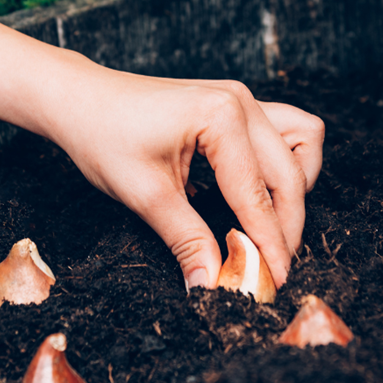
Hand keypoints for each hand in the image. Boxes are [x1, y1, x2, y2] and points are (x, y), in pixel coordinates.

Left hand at [42, 69, 324, 288]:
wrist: (80, 101)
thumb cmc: (104, 137)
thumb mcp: (146, 197)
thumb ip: (187, 241)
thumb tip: (211, 284)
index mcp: (221, 118)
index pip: (257, 194)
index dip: (269, 244)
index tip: (277, 279)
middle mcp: (241, 101)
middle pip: (290, 174)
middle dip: (286, 224)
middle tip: (271, 265)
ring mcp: (242, 98)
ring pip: (302, 143)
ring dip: (295, 187)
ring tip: (271, 225)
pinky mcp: (237, 103)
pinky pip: (285, 130)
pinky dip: (284, 163)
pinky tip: (259, 192)